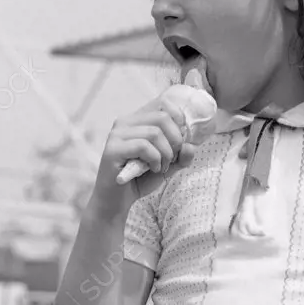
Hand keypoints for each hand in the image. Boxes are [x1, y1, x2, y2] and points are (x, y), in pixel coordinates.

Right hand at [88, 97, 194, 217]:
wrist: (116, 201)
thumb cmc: (139, 179)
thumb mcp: (167, 165)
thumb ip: (181, 155)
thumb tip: (191, 146)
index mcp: (136, 120)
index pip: (163, 103)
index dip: (179, 120)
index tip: (179, 141)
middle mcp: (124, 122)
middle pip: (162, 116)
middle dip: (175, 139)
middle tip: (172, 158)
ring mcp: (116, 135)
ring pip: (154, 132)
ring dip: (166, 153)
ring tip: (161, 167)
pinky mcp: (112, 149)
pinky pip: (143, 146)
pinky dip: (155, 159)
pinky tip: (153, 169)